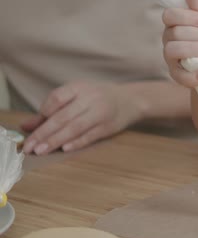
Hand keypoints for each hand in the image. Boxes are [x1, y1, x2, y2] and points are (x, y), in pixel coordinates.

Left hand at [21, 81, 142, 154]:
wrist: (131, 99)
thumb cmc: (99, 98)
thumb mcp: (77, 96)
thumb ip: (52, 110)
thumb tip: (26, 125)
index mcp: (80, 87)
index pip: (57, 98)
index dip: (44, 112)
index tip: (35, 126)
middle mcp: (91, 98)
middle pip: (63, 116)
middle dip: (44, 133)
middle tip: (29, 146)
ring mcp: (101, 112)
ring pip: (75, 127)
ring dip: (56, 140)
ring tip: (41, 150)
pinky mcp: (109, 126)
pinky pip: (90, 136)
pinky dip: (77, 143)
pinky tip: (64, 149)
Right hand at [162, 0, 197, 87]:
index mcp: (175, 24)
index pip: (170, 15)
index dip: (186, 16)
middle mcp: (168, 40)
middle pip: (175, 33)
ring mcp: (170, 58)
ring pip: (172, 50)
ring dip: (193, 49)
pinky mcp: (176, 75)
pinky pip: (179, 76)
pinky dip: (192, 76)